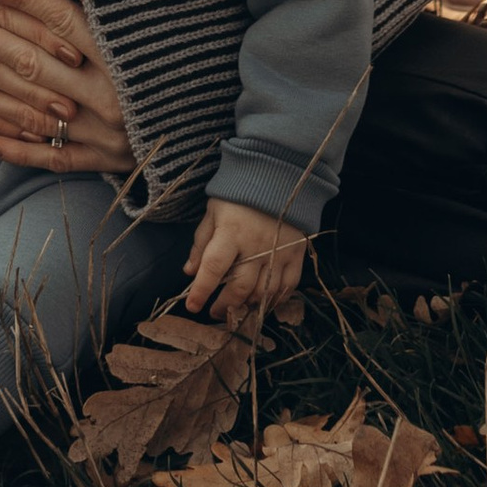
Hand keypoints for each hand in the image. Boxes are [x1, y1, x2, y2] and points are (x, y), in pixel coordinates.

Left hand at [183, 200, 306, 327]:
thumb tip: (190, 272)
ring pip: (264, 291)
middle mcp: (256, 245)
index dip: (201, 291)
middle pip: (240, 287)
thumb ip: (202, 243)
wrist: (278, 175)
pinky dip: (276, 299)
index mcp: (231, 232)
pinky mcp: (296, 253)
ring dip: (248, 305)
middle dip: (224, 305)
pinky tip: (263, 302)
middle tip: (214, 312)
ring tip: (236, 308)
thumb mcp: (213, 211)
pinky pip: (288, 286)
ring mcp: (279, 251)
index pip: (212, 269)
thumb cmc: (239, 193)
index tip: (192, 306)